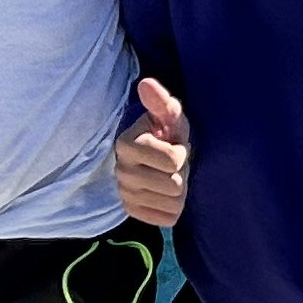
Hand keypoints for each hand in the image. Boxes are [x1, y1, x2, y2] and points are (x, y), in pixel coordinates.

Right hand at [113, 77, 189, 229]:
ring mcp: (125, 194)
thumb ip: (161, 101)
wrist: (154, 159)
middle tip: (172, 164)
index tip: (172, 146)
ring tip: (168, 176)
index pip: (172, 161)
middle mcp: (121, 172)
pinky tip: (164, 193)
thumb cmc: (165, 134)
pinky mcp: (132, 212)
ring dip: (179, 191)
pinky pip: (167, 218)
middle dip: (180, 174)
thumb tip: (146, 83)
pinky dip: (173, 208)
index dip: (181, 154)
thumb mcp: (168, 116)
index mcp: (126, 145)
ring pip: (173, 203)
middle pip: (174, 186)